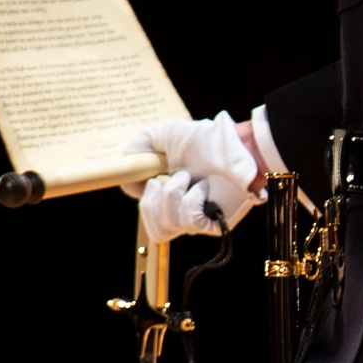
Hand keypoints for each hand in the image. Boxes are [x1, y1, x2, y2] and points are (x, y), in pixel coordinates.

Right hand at [121, 111, 263, 239]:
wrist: (238, 147)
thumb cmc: (209, 140)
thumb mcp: (169, 135)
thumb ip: (144, 142)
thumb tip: (124, 156)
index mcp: (170, 192)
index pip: (145, 209)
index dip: (138, 194)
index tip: (147, 176)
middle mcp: (183, 209)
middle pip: (153, 228)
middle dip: (151, 201)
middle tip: (164, 178)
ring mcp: (198, 218)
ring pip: (167, 225)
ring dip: (173, 195)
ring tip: (189, 178)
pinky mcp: (212, 224)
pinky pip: (188, 222)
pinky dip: (192, 199)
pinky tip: (203, 186)